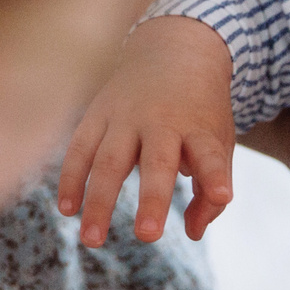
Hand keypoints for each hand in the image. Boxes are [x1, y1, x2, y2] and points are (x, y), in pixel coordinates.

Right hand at [56, 16, 236, 247]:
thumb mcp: (218, 142)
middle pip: (156, 161)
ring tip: (92, 240)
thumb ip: (210, 191)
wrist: (174, 49)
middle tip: (147, 237)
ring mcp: (125, 116)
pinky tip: (67, 209)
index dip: (215, 174)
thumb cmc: (199, 110)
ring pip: (109, 160)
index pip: (209, 152)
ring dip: (99, 200)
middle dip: (152, 198)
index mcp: (198, 127)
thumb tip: (191, 233)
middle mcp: (161, 120)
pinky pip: (79, 148)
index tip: (221, 194)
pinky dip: (71, 178)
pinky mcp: (97, 113)